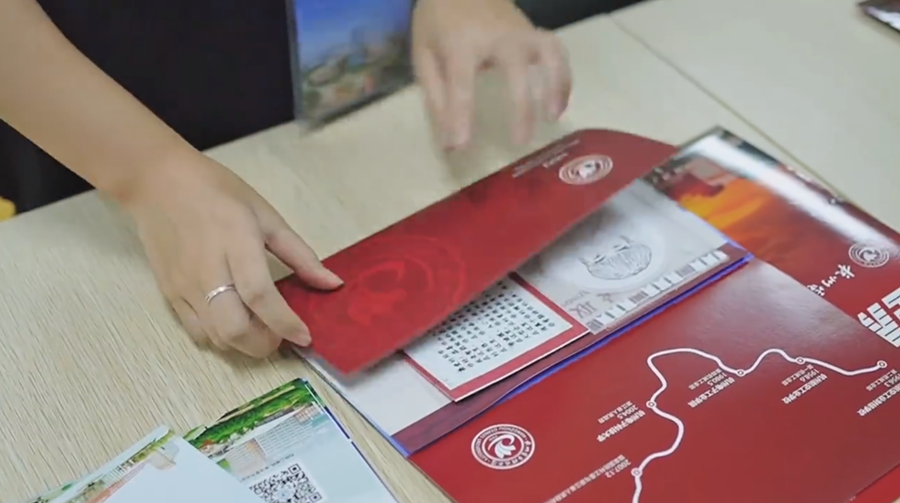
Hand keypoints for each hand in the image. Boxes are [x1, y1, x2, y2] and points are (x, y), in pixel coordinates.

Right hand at [122, 150, 341, 357]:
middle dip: (264, 344)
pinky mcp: (169, 294)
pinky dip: (220, 337)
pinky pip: (196, 331)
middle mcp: (207, 270)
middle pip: (234, 328)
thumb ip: (300, 254)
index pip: (261, 296)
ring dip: (244, 344)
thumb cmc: (216, 192)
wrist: (156, 182)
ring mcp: (184, 286)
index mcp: (236, 243)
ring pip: (215, 336)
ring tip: (261, 328)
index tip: (305, 336)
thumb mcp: (265, 215)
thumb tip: (332, 283)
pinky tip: (234, 321)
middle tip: (281, 335)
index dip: (285, 323)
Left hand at [411, 0, 571, 149]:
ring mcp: (521, 32)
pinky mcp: (534, 32)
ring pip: (549, 56)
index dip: (462, 116)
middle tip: (520, 142)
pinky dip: (563, 76)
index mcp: (461, 43)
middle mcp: (497, 36)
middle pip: (516, 72)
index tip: (462, 145)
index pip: (462, 83)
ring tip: (553, 118)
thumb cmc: (438, 22)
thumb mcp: (424, 57)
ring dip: (556, 86)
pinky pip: (557, 52)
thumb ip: (437, 98)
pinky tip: (559, 103)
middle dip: (521, 108)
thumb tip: (450, 141)